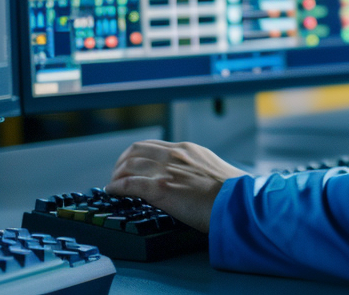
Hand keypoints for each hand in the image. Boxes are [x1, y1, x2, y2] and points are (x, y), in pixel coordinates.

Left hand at [106, 140, 247, 232]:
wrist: (237, 202)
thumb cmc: (231, 192)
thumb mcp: (212, 170)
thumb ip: (196, 169)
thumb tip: (188, 180)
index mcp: (188, 150)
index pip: (154, 146)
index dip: (137, 155)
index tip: (133, 164)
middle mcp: (175, 155)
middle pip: (136, 150)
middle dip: (123, 161)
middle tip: (118, 173)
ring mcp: (166, 170)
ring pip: (129, 164)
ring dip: (117, 174)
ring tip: (113, 183)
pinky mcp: (160, 188)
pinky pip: (129, 184)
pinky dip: (116, 186)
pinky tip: (112, 191)